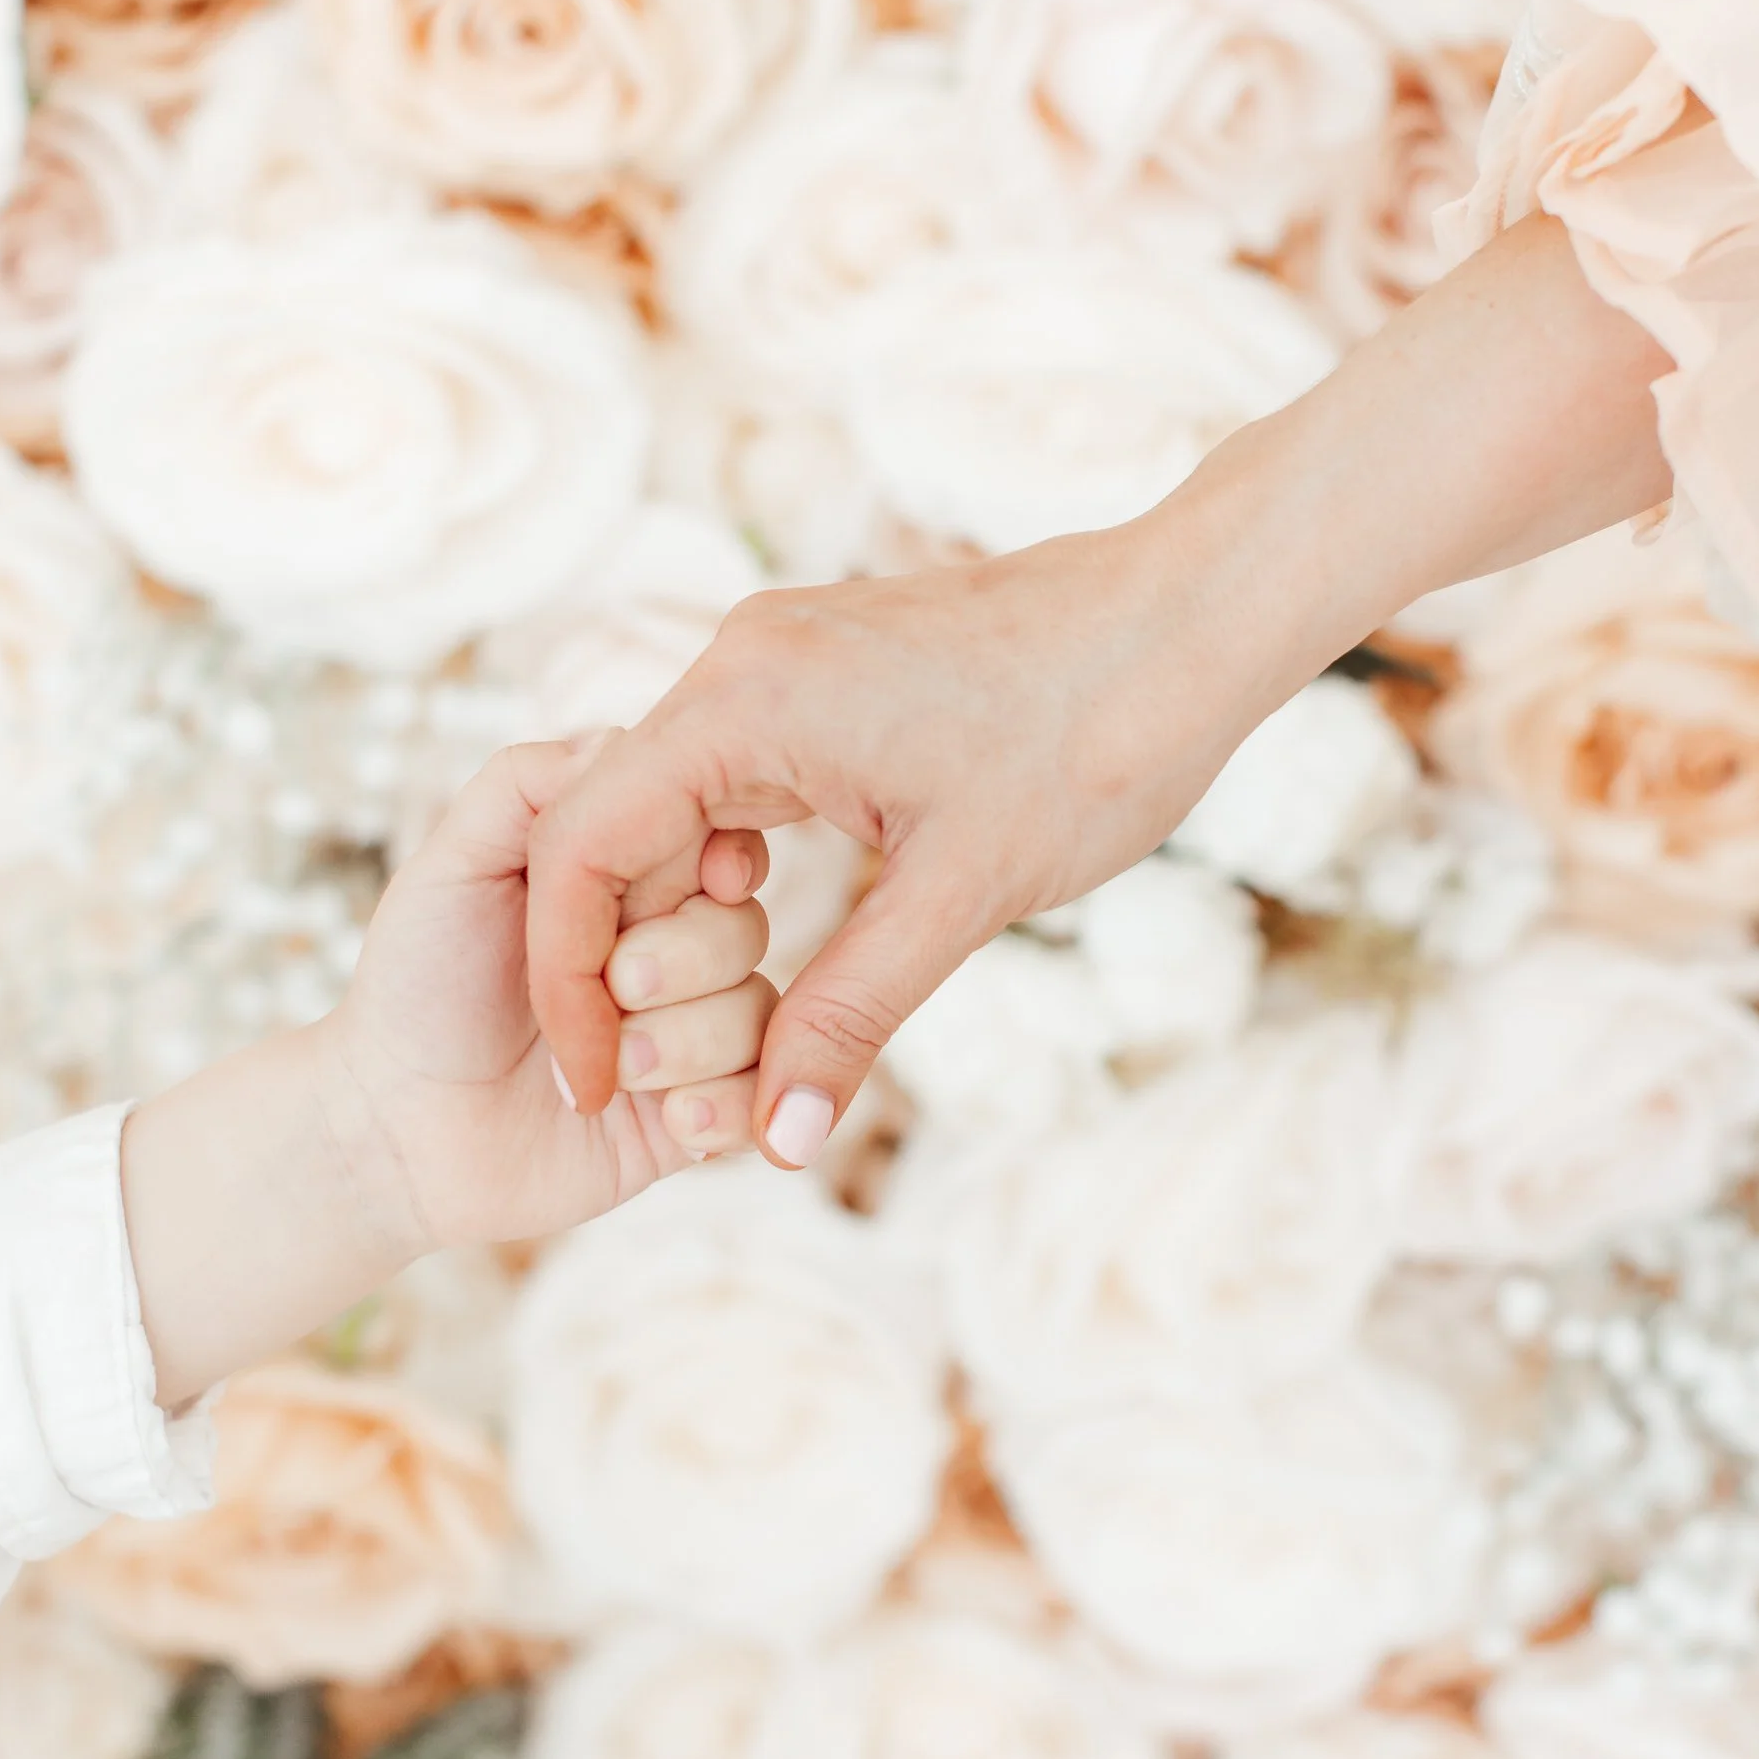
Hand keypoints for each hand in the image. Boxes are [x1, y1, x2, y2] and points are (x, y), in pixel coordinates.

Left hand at [309, 738, 774, 1257]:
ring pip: (758, 1013)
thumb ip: (526, 784)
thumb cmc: (416, 991)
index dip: (702, 864)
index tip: (679, 887)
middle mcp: (667, 948)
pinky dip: (717, 1111)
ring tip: (609, 1075)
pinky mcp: (699, 1117)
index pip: (710, 842)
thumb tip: (626, 739)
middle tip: (611, 996)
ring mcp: (688, 1035)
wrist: (399, 1138)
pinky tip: (662, 1124)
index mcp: (622, 881)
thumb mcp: (451, 866)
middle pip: (743, 925)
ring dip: (682, 1045)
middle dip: (676, 964)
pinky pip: (762, 1101)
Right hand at [525, 518, 1262, 1166]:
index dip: (567, 979)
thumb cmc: (1094, 736)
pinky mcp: (819, 671)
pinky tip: (765, 930)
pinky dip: (725, 860)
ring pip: (668, 803)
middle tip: (645, 1075)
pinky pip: (728, 772)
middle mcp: (738, 661)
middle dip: (614, 957)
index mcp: (744, 701)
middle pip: (607, 825)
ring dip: (674, 912)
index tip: (592, 1082)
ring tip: (704, 1020)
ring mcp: (776, 658)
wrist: (1191, 616)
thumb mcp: (963, 896)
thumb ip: (850, 1017)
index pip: (581, 847)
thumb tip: (777, 1142)